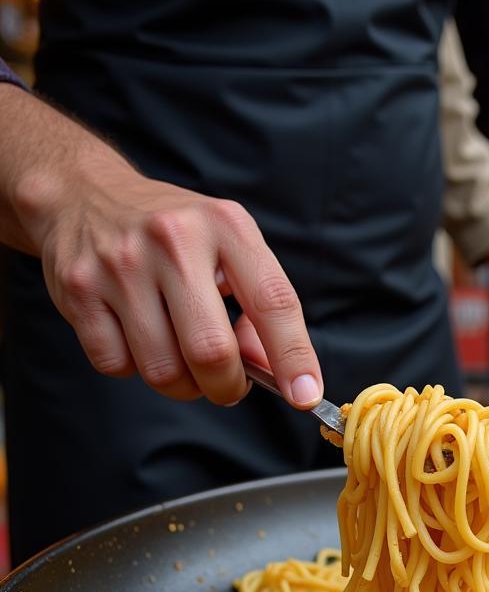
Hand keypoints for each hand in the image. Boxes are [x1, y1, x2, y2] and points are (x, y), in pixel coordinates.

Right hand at [21, 158, 321, 407]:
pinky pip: (116, 365)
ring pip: (163, 370)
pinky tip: (139, 340)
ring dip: (182, 385)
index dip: (293, 357)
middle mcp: (173, 240)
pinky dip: (134, 369)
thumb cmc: (176, 235)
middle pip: (211, 351)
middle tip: (228, 385)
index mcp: (225, 226)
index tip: (305, 396)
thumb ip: (259, 308)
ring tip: (183, 361)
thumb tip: (271, 372)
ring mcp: (121, 265)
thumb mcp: (229, 249)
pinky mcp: (79, 290)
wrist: (83, 195)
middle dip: (227, 386)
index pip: (273, 302)